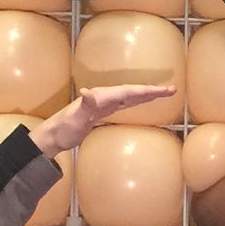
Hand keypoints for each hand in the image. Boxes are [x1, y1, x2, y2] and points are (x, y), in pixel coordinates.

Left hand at [27, 83, 176, 160]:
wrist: (52, 136)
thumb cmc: (64, 130)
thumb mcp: (74, 120)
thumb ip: (84, 107)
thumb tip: (89, 93)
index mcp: (101, 98)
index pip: (128, 92)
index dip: (146, 91)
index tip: (162, 91)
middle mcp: (103, 98)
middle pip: (132, 92)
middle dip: (151, 91)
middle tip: (171, 89)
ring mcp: (103, 104)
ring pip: (129, 97)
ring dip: (145, 94)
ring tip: (163, 93)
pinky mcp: (102, 112)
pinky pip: (123, 104)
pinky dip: (135, 102)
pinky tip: (140, 102)